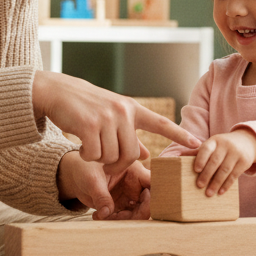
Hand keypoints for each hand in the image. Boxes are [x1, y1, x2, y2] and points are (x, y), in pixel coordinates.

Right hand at [33, 71, 200, 175]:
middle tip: (104, 160)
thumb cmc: (86, 106)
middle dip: (117, 163)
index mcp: (132, 108)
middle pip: (130, 154)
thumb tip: (146, 155)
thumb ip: (130, 134)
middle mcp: (123, 111)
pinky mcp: (89, 124)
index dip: (179, 135)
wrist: (58, 92)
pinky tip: (80, 146)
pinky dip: (87, 156)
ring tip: (90, 145)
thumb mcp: (112, 116)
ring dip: (99, 158)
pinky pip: (94, 155)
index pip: (160, 123)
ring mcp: (107, 117)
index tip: (197, 144)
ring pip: (111, 157)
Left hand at [56, 151, 151, 219]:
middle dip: (135, 215)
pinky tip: (97, 216)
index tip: (138, 207)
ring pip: (136, 214)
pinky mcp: (121, 206)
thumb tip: (107, 213)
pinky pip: (124, 219)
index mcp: (134, 171)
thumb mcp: (92, 180)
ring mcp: (129, 197)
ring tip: (101, 216)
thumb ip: (101, 196)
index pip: (153, 183)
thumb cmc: (85, 168)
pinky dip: (113, 221)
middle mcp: (135, 185)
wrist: (76, 176)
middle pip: (147, 203)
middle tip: (115, 218)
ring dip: (122, 220)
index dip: (153, 196)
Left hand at [192, 128, 255, 195]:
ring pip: (225, 170)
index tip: (196, 170)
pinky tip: (220, 192)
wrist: (246, 142)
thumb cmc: (222, 147)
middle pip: (215, 161)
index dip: (201, 159)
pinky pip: (234, 175)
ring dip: (216, 183)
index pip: (206, 149)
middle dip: (206, 175)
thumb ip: (197, 152)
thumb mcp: (212, 145)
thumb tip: (177, 156)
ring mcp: (236, 153)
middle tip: (199, 186)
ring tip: (208, 193)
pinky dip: (226, 185)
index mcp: (214, 141)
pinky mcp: (244, 161)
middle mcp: (226, 145)